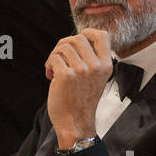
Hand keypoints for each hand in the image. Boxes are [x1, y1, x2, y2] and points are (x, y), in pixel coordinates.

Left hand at [45, 29, 113, 147]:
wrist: (75, 123)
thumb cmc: (82, 101)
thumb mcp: (96, 78)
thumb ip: (91, 60)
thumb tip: (76, 40)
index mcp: (106, 65)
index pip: (102, 36)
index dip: (88, 32)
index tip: (79, 39)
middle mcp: (95, 66)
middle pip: (78, 37)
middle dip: (64, 44)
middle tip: (60, 57)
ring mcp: (81, 70)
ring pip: (63, 46)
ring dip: (55, 55)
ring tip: (54, 68)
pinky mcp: (66, 76)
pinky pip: (54, 58)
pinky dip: (49, 65)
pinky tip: (50, 76)